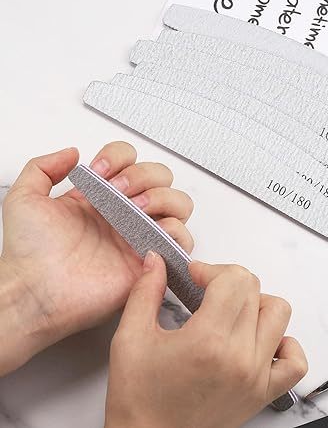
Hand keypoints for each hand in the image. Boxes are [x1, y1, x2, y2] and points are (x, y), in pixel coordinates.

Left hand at [0, 142, 193, 374]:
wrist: (37, 292)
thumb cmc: (30, 253)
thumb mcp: (24, 199)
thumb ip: (43, 167)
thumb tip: (72, 153)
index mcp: (101, 197)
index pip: (129, 159)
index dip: (119, 157)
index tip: (99, 172)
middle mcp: (125, 213)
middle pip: (161, 176)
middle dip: (143, 175)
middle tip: (119, 192)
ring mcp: (140, 235)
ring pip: (179, 203)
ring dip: (162, 198)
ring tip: (136, 210)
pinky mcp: (150, 260)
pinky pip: (183, 240)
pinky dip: (176, 230)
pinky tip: (150, 232)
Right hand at [105, 253, 307, 427]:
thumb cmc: (139, 401)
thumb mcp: (130, 338)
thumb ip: (145, 291)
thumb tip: (155, 261)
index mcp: (208, 340)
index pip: (234, 279)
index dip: (211, 268)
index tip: (195, 276)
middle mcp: (239, 357)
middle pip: (254, 289)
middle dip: (228, 280)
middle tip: (206, 291)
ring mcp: (256, 376)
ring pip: (278, 314)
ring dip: (256, 303)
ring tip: (230, 312)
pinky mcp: (262, 393)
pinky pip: (295, 362)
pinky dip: (284, 343)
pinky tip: (260, 340)